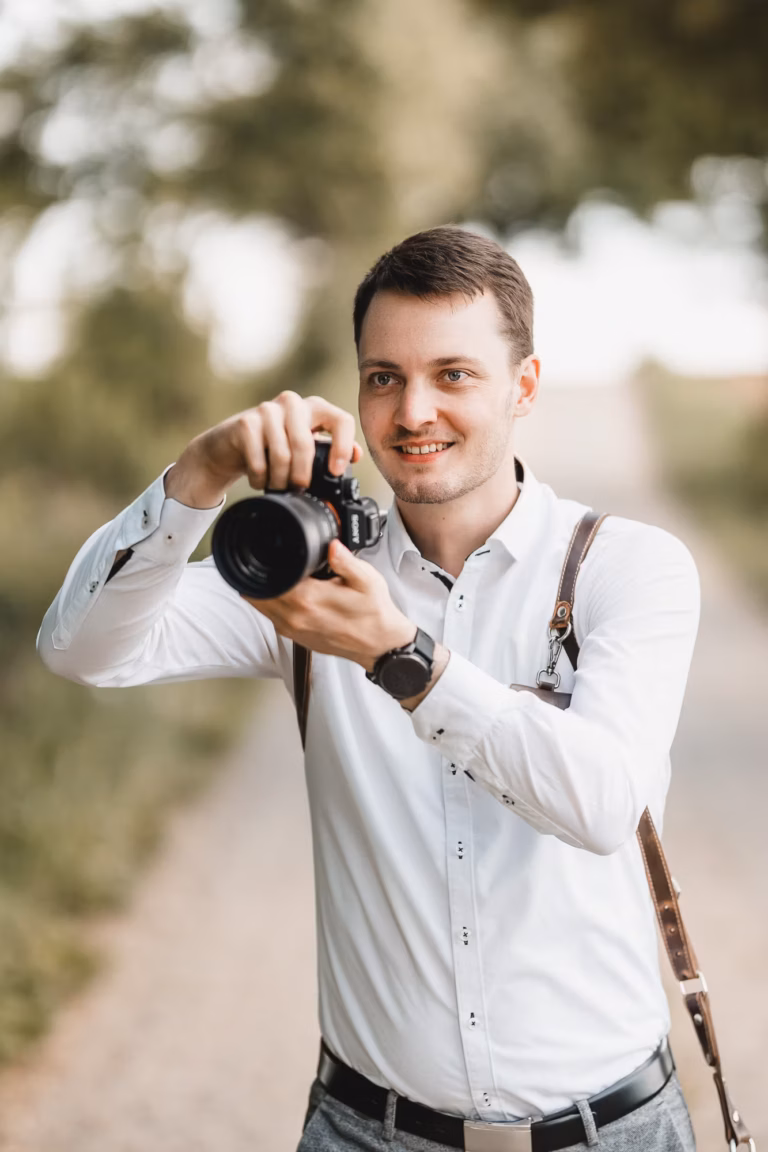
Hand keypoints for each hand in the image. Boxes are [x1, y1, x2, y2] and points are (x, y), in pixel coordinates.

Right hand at [164, 391, 363, 508]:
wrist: (231, 446)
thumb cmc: (273, 447)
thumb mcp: (306, 448)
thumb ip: (329, 449)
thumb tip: (355, 455)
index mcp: (315, 408)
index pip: (341, 420)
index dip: (342, 447)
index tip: (335, 472)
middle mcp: (293, 403)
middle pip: (306, 444)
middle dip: (302, 475)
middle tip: (298, 489)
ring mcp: (268, 410)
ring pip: (282, 455)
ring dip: (280, 480)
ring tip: (277, 487)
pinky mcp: (246, 423)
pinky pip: (259, 461)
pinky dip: (260, 479)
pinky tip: (259, 481)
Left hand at [244, 540, 415, 671]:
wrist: (379, 645)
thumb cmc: (374, 613)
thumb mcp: (367, 580)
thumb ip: (346, 561)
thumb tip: (332, 545)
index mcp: (308, 599)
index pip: (268, 578)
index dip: (265, 561)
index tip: (270, 551)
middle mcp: (294, 617)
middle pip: (258, 592)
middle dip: (261, 574)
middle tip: (272, 559)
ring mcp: (292, 629)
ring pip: (261, 605)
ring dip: (264, 589)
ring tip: (279, 574)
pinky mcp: (294, 637)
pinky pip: (271, 616)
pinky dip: (272, 602)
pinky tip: (288, 592)